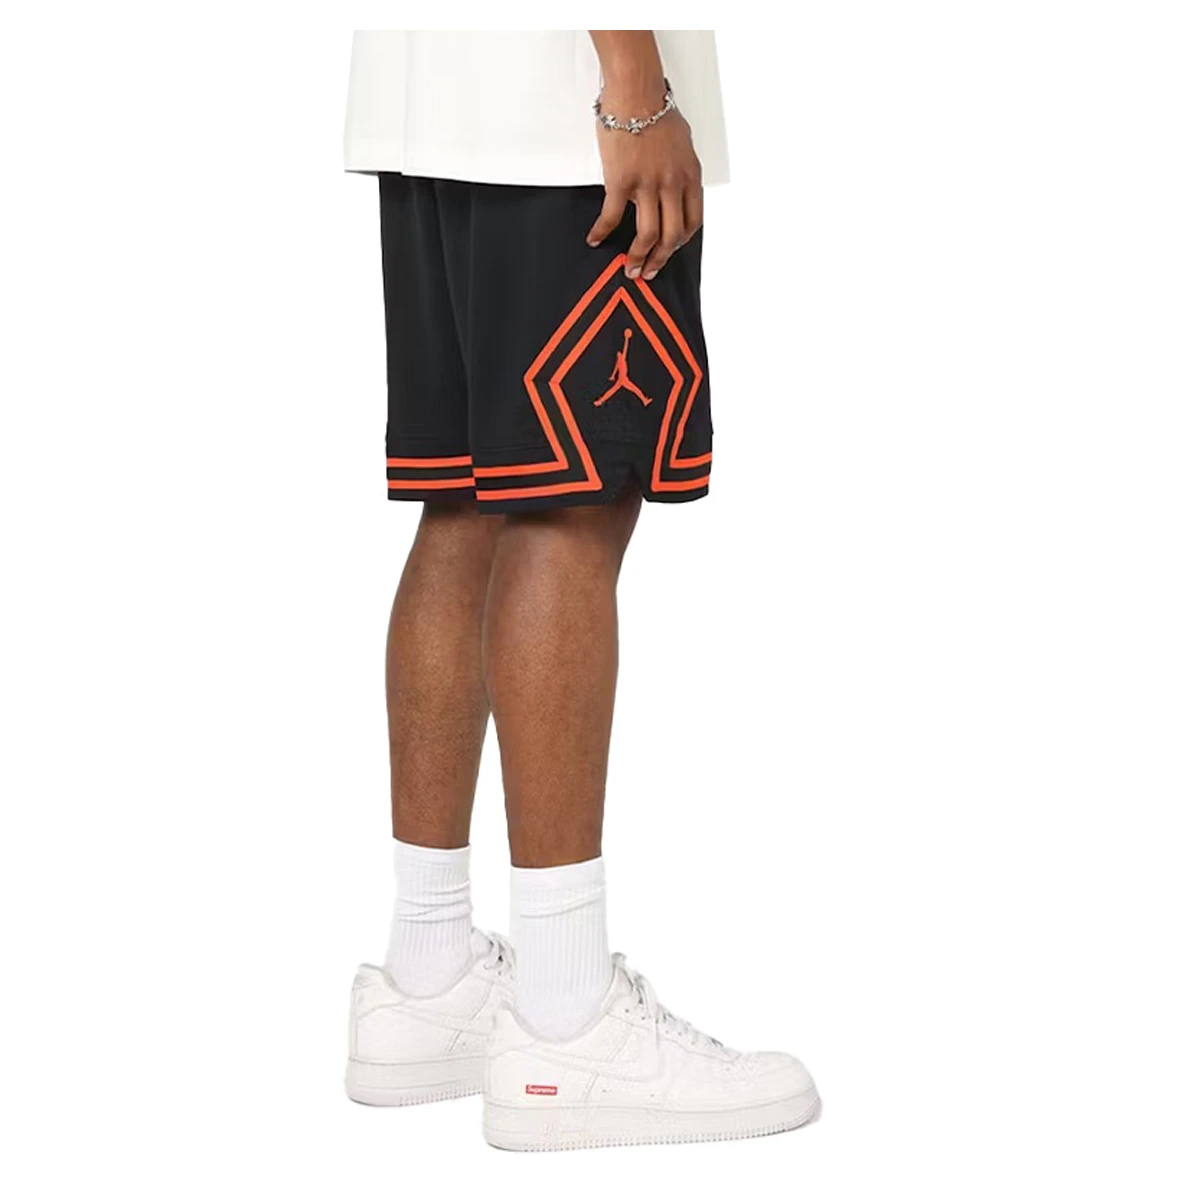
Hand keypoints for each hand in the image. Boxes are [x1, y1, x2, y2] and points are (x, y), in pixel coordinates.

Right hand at [586, 87, 702, 281]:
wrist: (635, 91)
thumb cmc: (655, 109)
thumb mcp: (682, 143)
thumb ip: (679, 170)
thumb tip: (673, 188)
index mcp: (689, 176)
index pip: (693, 222)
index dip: (681, 242)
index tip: (670, 251)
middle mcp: (672, 184)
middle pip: (672, 236)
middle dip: (660, 260)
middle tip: (648, 271)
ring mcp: (647, 184)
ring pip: (647, 235)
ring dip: (636, 257)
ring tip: (627, 267)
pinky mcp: (621, 182)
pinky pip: (612, 216)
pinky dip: (602, 232)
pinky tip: (595, 239)